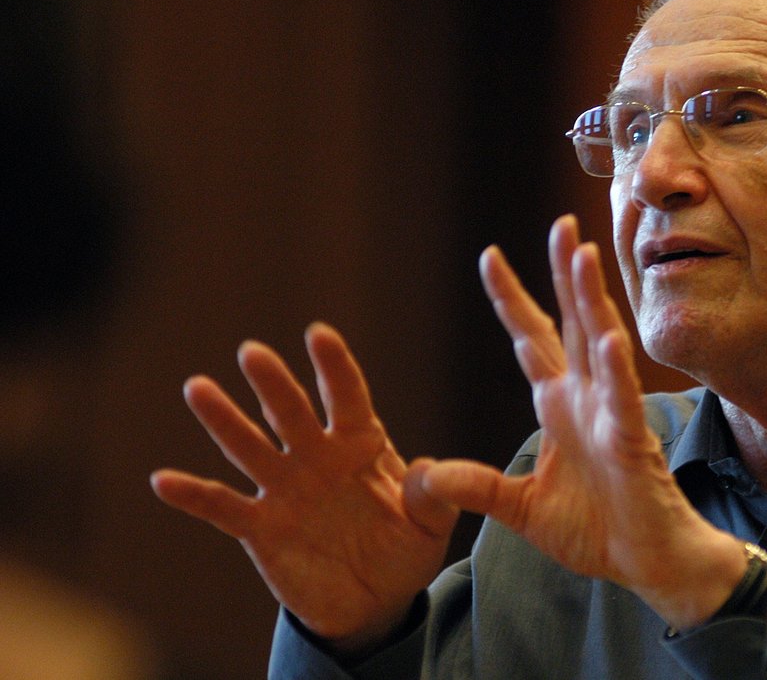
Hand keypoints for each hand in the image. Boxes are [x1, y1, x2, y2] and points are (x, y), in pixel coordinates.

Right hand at [150, 324, 458, 653]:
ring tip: (198, 388)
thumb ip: (431, 496)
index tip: (319, 335)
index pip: (346, 398)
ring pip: (249, 446)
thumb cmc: (404, 552)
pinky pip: (223, 506)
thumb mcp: (430, 526)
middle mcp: (316, 458)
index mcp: (359, 445)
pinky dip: (193, 494)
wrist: (374, 603)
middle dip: (273, 383)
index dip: (334, 367)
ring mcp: (285, 489)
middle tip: (252, 352)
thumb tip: (430, 469)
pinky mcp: (261, 526)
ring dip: (223, 420)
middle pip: (290, 413)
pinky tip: (163, 480)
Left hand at [420, 215, 745, 628]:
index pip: (532, 339)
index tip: (489, 255)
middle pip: (571, 322)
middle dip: (562, 273)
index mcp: (560, 406)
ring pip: (600, 343)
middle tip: (558, 225)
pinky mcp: (631, 441)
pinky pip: (622, 399)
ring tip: (581, 253)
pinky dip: (616, 368)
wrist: (647, 562)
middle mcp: (587, 398)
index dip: (512, 298)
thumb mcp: (520, 508)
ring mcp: (611, 414)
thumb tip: (427, 474)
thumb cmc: (597, 529)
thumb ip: (477, 487)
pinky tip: (609, 336)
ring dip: (590, 299)